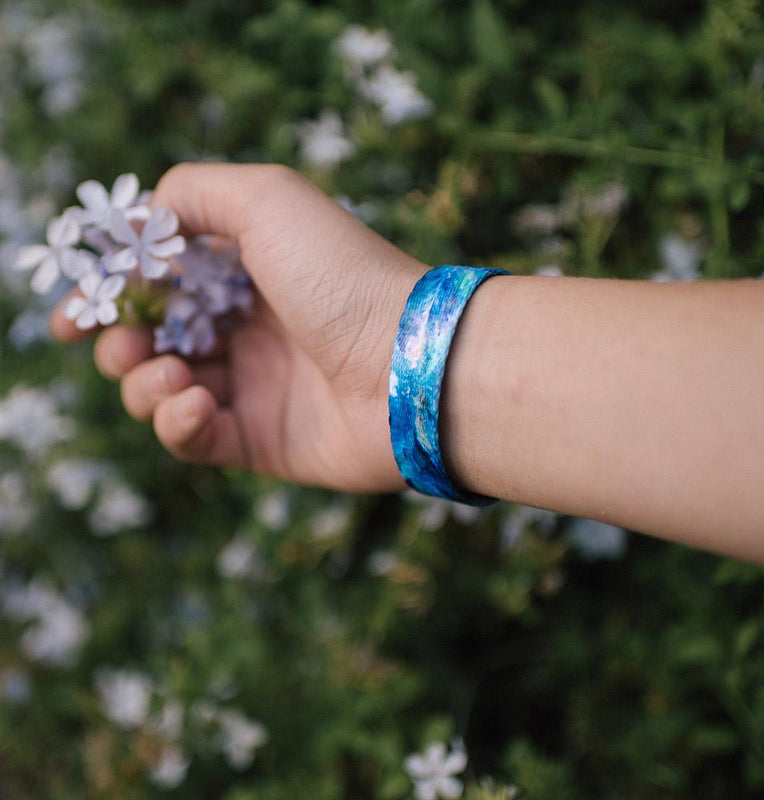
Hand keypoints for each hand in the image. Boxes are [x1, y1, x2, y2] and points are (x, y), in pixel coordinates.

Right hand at [51, 163, 426, 491]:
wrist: (409, 363)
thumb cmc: (343, 276)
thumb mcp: (267, 200)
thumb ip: (192, 195)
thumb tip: (141, 221)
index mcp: (247, 273)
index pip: (160, 284)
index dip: (110, 296)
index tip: (73, 312)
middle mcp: (248, 329)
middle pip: (150, 339)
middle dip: (118, 341)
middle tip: (122, 340)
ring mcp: (254, 387)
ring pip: (159, 390)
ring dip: (142, 380)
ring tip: (176, 371)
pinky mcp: (260, 440)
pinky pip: (191, 438)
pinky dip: (176, 422)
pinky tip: (196, 402)